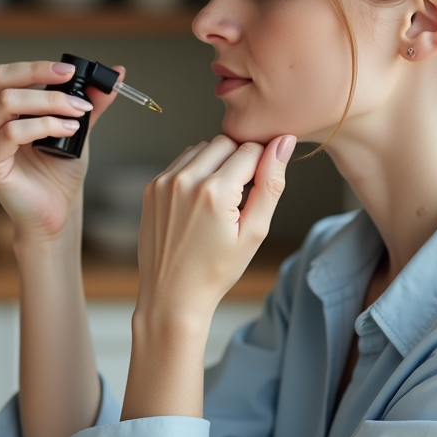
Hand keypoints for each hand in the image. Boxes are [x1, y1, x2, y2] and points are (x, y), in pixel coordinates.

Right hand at [0, 60, 119, 244]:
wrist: (57, 213)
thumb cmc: (60, 175)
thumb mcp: (77, 129)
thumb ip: (90, 101)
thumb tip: (117, 73)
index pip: (6, 75)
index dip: (36, 67)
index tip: (70, 70)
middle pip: (1, 82)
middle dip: (41, 77)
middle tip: (74, 83)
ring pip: (7, 104)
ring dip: (49, 103)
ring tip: (78, 113)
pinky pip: (11, 133)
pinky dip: (43, 125)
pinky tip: (68, 130)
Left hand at [135, 134, 295, 338]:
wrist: (172, 294)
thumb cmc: (216, 269)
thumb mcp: (254, 232)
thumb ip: (271, 183)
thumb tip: (284, 142)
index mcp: (214, 192)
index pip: (250, 150)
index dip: (261, 166)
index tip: (256, 191)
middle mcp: (185, 180)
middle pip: (226, 142)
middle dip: (238, 160)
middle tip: (238, 197)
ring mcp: (164, 182)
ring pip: (202, 147)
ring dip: (216, 163)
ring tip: (218, 201)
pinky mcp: (152, 187)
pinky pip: (182, 161)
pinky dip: (195, 171)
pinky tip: (199, 202)